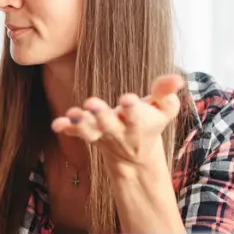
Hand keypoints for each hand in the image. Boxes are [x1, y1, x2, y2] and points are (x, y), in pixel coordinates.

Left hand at [51, 73, 184, 169]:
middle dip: (100, 114)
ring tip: (73, 113)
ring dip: (80, 123)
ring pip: (90, 131)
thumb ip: (166, 92)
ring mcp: (101, 134)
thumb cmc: (150, 122)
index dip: (132, 108)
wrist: (135, 155)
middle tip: (91, 102)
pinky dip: (66, 128)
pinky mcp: (88, 134)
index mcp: (138, 123)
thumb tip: (178, 78)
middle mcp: (118, 130)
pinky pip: (75, 133)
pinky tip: (56, 124)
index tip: (127, 99)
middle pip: (108, 123)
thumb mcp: (163, 109)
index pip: (135, 115)